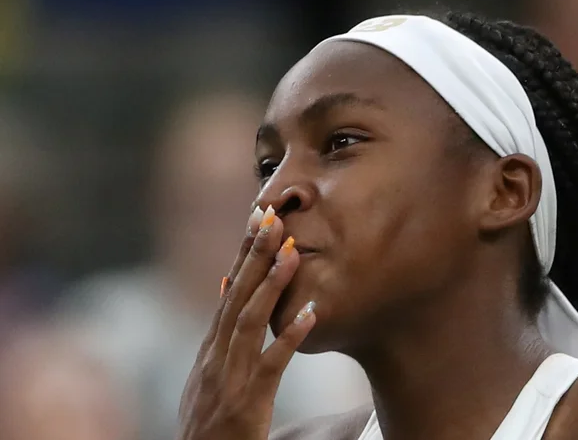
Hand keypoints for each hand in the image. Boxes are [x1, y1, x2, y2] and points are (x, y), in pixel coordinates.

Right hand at [177, 205, 316, 439]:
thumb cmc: (209, 419)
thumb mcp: (207, 372)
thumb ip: (217, 332)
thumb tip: (225, 285)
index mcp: (211, 347)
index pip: (229, 291)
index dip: (242, 254)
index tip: (257, 220)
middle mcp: (216, 356)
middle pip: (236, 296)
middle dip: (253, 255)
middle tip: (272, 217)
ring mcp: (229, 378)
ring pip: (250, 322)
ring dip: (270, 286)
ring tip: (291, 253)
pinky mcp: (247, 403)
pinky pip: (271, 366)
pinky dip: (289, 338)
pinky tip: (311, 314)